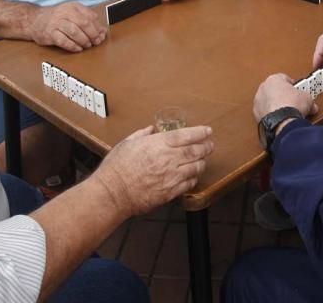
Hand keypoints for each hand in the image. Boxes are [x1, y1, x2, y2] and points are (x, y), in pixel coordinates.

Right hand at [30, 1, 106, 50]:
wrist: (34, 20)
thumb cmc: (57, 18)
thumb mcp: (73, 14)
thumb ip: (87, 21)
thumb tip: (102, 32)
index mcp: (73, 7)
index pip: (91, 16)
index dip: (98, 27)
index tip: (101, 35)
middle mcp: (65, 13)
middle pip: (84, 24)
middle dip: (92, 35)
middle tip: (95, 42)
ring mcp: (56, 23)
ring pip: (75, 32)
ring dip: (84, 41)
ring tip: (87, 45)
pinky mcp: (50, 33)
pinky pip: (64, 41)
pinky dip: (73, 46)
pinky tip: (77, 48)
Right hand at [92, 125, 213, 216]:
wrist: (113, 193)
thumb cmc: (117, 168)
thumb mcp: (128, 143)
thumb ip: (143, 134)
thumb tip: (151, 130)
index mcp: (159, 144)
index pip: (186, 135)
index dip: (200, 132)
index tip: (207, 131)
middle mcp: (168, 159)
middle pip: (195, 151)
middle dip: (206, 147)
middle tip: (210, 145)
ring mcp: (171, 176)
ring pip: (195, 168)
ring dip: (201, 163)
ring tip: (202, 160)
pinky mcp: (170, 192)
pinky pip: (188, 184)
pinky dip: (193, 179)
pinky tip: (192, 176)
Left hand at [252, 73, 318, 122]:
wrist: (283, 122)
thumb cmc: (292, 105)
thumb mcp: (307, 98)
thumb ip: (307, 98)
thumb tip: (311, 105)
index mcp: (274, 79)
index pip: (284, 78)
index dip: (292, 85)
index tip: (297, 90)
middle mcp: (263, 88)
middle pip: (274, 90)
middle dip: (283, 95)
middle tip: (292, 102)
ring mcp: (258, 102)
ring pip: (268, 102)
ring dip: (276, 106)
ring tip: (287, 113)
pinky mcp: (257, 115)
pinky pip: (266, 113)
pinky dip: (272, 116)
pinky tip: (281, 120)